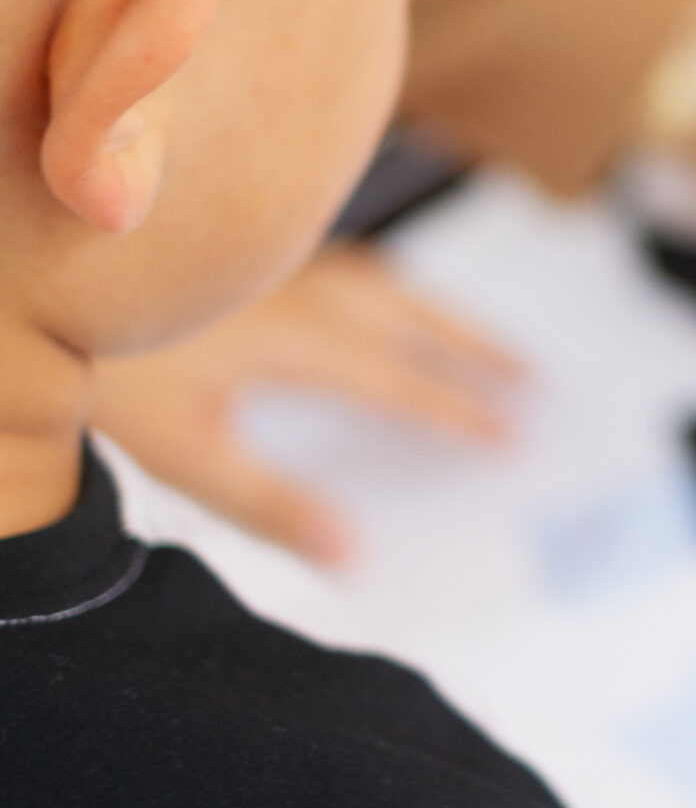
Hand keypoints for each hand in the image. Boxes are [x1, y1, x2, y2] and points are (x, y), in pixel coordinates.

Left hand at [89, 245, 522, 564]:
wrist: (42, 283)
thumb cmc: (109, 377)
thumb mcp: (187, 454)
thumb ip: (271, 505)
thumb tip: (351, 554)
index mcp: (296, 340)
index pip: (399, 382)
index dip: (460, 413)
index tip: (513, 438)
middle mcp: (298, 289)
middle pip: (412, 316)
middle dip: (477, 350)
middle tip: (535, 380)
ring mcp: (277, 263)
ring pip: (385, 280)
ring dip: (442, 312)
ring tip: (485, 342)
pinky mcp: (252, 253)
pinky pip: (348, 262)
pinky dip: (390, 285)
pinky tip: (382, 298)